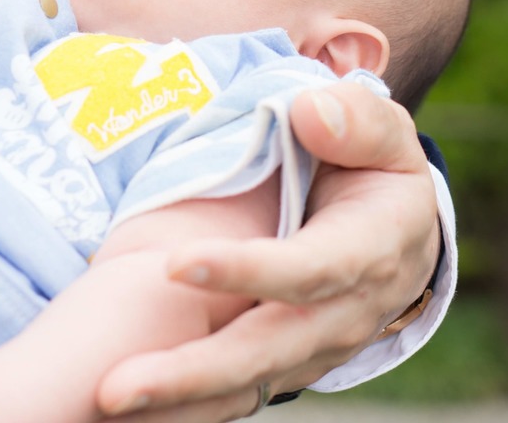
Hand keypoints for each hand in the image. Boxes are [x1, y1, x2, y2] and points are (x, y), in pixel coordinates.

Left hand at [95, 82, 440, 421]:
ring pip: (244, 385)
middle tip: (115, 386)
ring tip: (107, 402)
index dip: (246, 272)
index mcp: (370, 252)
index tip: (176, 264)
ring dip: (177, 399)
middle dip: (192, 371)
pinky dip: (183, 406)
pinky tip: (128, 409)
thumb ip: (357, 120)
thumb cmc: (377, 170)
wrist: (399, 235)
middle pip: (266, 351)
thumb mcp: (386, 136)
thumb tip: (311, 115)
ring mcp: (312, 349)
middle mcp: (343, 316)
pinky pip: (233, 392)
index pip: (307, 270)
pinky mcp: (283, 363)